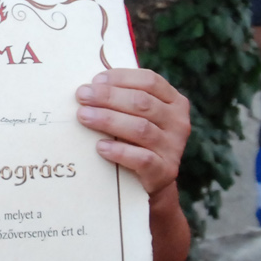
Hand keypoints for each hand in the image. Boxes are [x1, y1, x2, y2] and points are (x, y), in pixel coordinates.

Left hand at [75, 68, 189, 197]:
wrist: (149, 182)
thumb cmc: (136, 140)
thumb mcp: (136, 116)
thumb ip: (123, 98)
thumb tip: (90, 86)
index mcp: (174, 102)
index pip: (150, 81)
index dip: (121, 78)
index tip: (95, 81)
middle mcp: (178, 122)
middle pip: (142, 103)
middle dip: (108, 96)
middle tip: (82, 96)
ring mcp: (174, 147)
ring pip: (140, 128)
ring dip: (108, 119)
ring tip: (84, 116)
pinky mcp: (164, 170)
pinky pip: (142, 158)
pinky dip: (119, 151)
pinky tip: (100, 147)